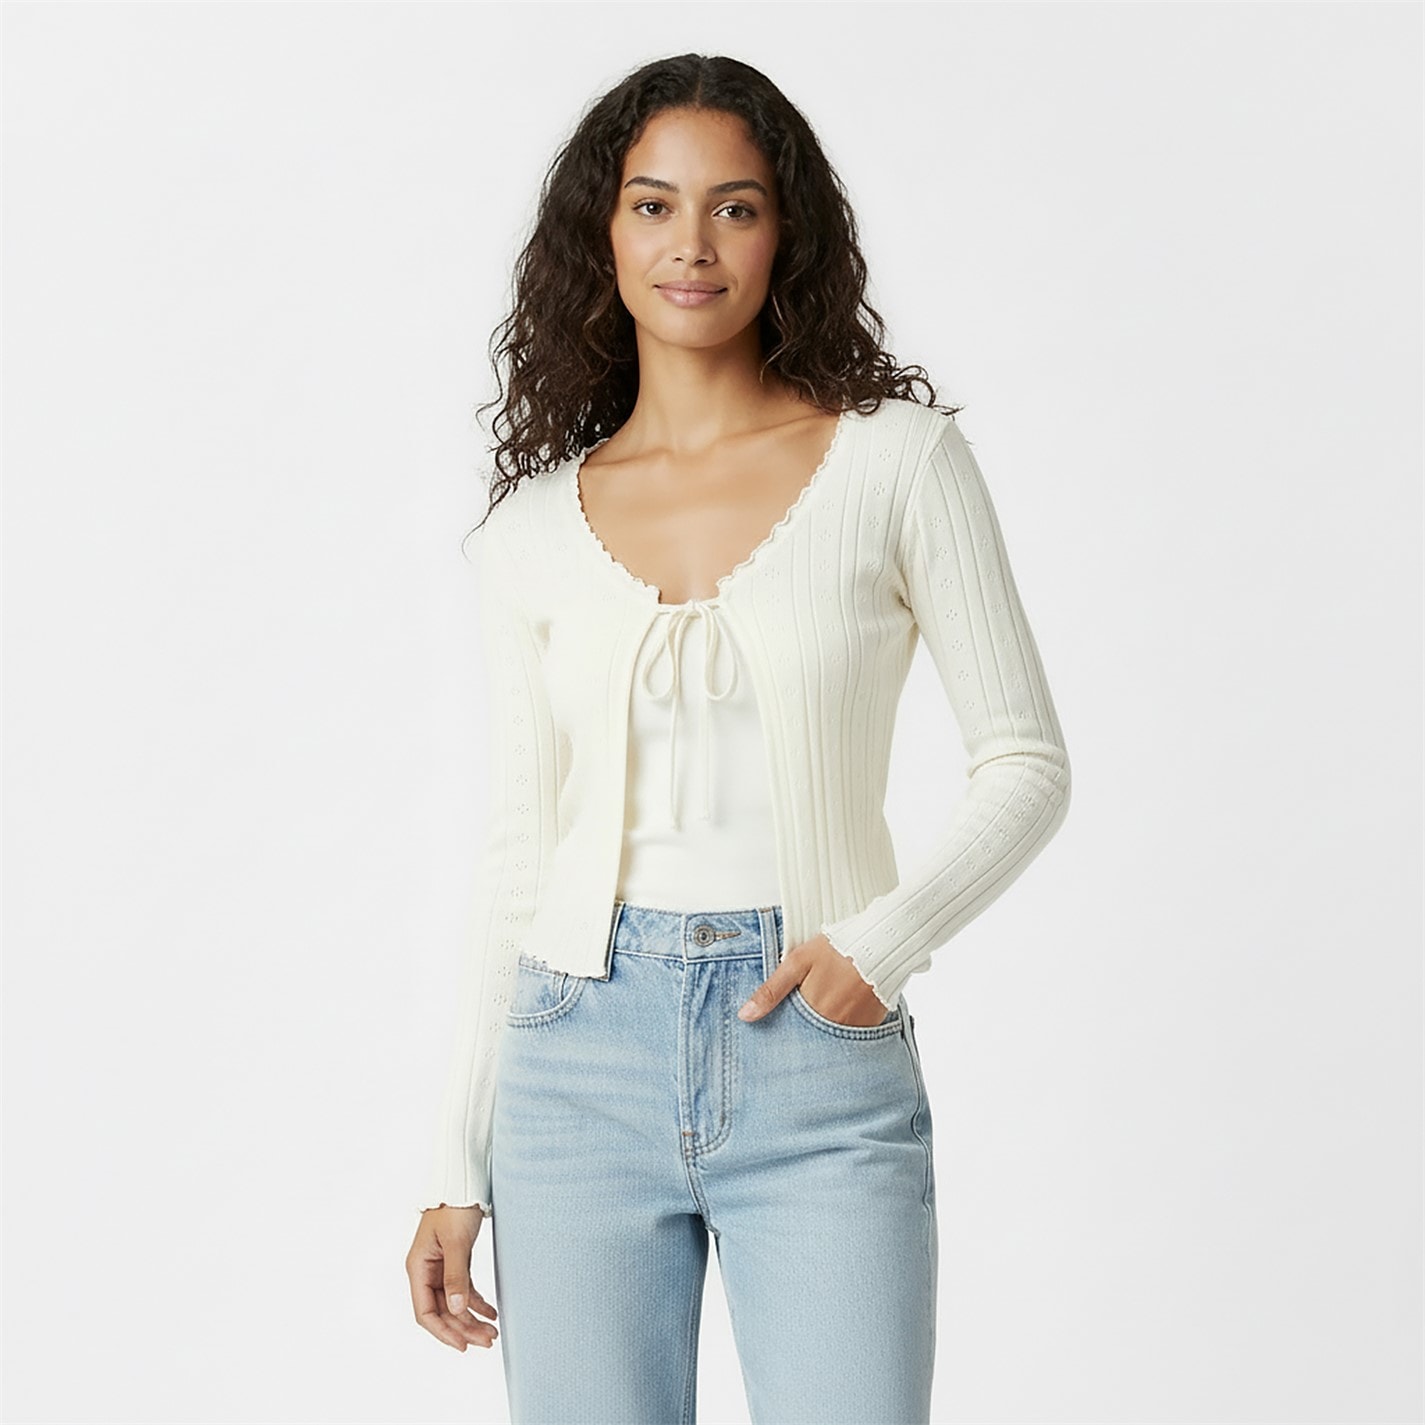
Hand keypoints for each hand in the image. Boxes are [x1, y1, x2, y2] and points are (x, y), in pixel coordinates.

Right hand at [407, 1205, 499, 1351]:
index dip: (443, 1331)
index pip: (425, 1312)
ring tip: (492, 1332)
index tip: (463, 1345)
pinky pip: (464, 1289)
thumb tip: (457, 1309)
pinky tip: (491, 1312)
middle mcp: (426, 1271)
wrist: (464, 1182)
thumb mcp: (456, 1242)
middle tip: (487, 1340)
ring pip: (454, 1303)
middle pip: (442, 1311)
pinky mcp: (455, 1262)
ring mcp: (441, 1267)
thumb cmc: (454, 1207)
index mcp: (418, 1267)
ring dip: (471, 1318)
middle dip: (463, 1328)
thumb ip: (455, 1276)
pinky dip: (476, 1302)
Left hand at [738, 933, 889, 1026]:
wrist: (881, 944)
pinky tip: (846, 1006)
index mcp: (811, 1011)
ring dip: (826, 1026)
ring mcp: (853, 1029)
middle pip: (810, 1036)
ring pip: (831, 1036)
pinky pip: (852, 1035)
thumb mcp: (797, 962)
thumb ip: (771, 990)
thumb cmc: (837, 948)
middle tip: (813, 1005)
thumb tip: (745, 1016)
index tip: (785, 1021)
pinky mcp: (871, 1026)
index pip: (790, 1032)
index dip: (785, 1027)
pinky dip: (846, 1025)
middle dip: (805, 1029)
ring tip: (830, 1002)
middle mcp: (832, 1025)